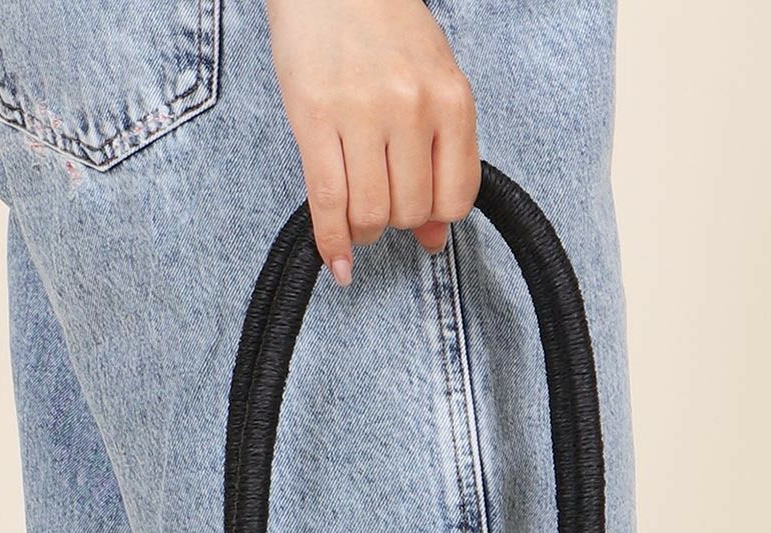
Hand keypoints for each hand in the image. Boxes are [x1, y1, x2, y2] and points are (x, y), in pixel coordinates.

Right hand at [265, 0, 480, 283]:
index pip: (456, 197)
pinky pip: (327, 201)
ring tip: (358, 220)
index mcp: (451, 99)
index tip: (421, 218)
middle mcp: (411, 107)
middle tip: (382, 206)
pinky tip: (337, 261)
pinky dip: (332, 242)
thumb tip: (432, 240)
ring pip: (371, 213)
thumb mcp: (432, 85)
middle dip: (396, 222)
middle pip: (411, 210)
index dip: (436, 218)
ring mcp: (362, 113)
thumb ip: (442, 158)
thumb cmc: (385, 32)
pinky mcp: (314, 117)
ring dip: (364, 231)